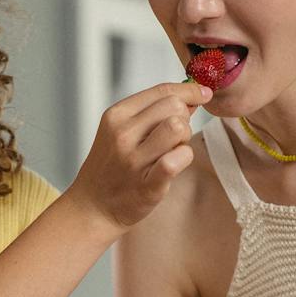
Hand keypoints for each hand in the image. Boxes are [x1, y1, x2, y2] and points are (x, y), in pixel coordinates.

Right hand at [70, 81, 209, 229]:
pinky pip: (176, 160)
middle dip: (185, 117)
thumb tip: (192, 97)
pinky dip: (184, 157)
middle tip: (176, 135)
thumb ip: (153, 112)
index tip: (203, 94)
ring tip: (173, 150)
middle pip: (174, 106)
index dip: (190, 90)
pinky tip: (177, 163)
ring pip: (178, 129)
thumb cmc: (111, 167)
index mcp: (117, 115)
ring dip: (184, 138)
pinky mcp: (146, 185)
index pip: (162, 90)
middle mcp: (123, 134)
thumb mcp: (120, 130)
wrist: (92, 206)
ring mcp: (133, 160)